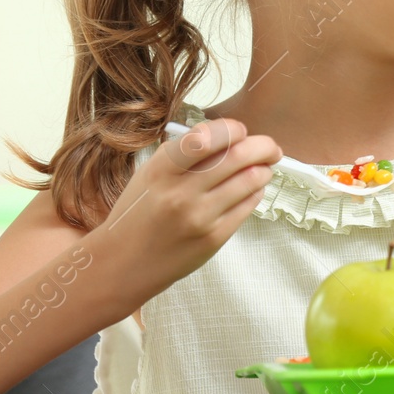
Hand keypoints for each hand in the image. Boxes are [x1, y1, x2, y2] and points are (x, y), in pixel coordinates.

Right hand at [86, 119, 281, 305]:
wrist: (122, 264)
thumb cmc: (139, 213)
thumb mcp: (151, 174)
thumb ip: (186, 152)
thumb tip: (230, 134)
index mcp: (162, 170)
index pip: (208, 137)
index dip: (234, 129)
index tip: (241, 132)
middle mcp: (181, 193)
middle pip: (239, 156)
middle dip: (264, 147)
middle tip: (270, 149)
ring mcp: (199, 217)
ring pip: (251, 180)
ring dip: (264, 170)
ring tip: (263, 169)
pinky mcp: (214, 238)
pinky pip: (249, 205)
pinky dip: (256, 192)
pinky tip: (250, 190)